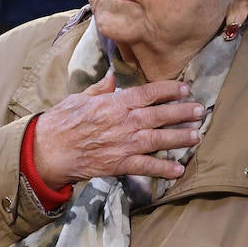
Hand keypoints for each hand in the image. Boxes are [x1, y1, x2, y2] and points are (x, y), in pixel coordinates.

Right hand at [31, 73, 203, 186]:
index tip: (185, 89)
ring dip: (179, 138)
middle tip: (200, 111)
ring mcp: (123, 144)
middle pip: (160, 115)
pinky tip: (178, 170)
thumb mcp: (79, 98)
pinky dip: (163, 169)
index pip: (148, 93)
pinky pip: (146, 167)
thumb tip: (114, 76)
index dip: (170, 91)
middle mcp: (123, 122)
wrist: (47, 150)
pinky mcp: (119, 164)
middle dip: (182, 113)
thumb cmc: (60, 122)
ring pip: (158, 139)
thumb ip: (101, 89)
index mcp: (114, 103)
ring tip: (197, 135)